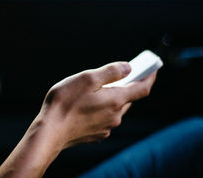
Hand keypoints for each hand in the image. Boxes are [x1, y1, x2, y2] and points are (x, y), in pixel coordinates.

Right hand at [37, 62, 156, 148]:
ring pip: (116, 109)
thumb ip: (110, 72)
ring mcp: (106, 127)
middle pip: (128, 99)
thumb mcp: (87, 78)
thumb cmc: (66, 102)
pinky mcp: (96, 135)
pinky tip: (87, 106)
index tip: (153, 69)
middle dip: (128, 86)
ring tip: (97, 90)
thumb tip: (128, 68)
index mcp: (116, 100)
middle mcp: (115, 116)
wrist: (49, 132)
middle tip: (123, 75)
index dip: (149, 77)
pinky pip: (105, 119)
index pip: (142, 89)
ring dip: (112, 98)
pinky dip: (102, 110)